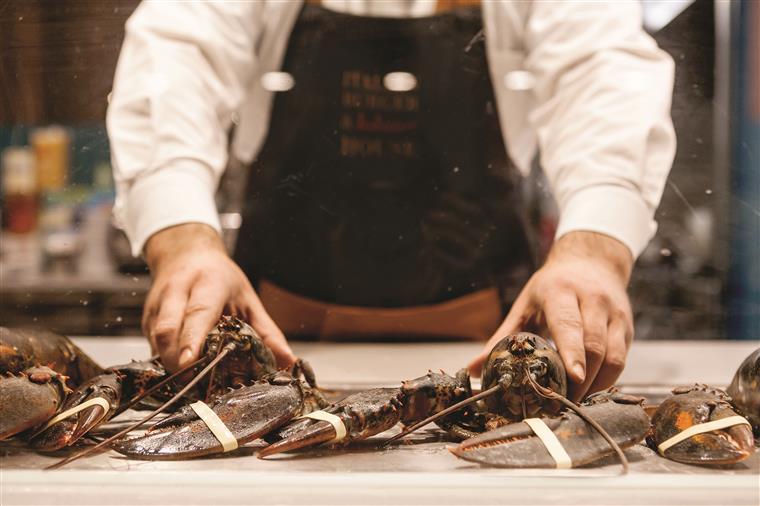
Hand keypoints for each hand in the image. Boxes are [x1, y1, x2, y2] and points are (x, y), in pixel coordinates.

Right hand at [142, 223, 295, 370]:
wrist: (185, 253)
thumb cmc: (220, 278)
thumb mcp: (248, 300)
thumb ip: (267, 332)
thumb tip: (288, 361)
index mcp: (208, 283)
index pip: (197, 312)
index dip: (192, 338)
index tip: (190, 362)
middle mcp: (177, 291)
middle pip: (168, 328)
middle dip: (176, 358)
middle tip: (193, 382)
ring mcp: (157, 304)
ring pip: (155, 338)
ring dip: (170, 363)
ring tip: (190, 381)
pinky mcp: (146, 317)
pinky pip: (152, 344)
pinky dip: (165, 360)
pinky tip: (181, 372)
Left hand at [467, 231, 633, 400]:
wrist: (591, 262)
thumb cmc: (552, 286)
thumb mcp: (525, 304)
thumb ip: (502, 337)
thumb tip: (475, 368)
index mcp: (562, 292)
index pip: (569, 325)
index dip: (572, 353)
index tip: (573, 378)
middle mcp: (593, 300)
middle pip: (594, 345)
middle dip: (581, 380)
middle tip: (562, 403)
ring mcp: (614, 314)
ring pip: (613, 356)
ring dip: (595, 384)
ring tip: (575, 401)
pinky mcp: (626, 327)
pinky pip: (621, 360)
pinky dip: (606, 380)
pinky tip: (589, 390)